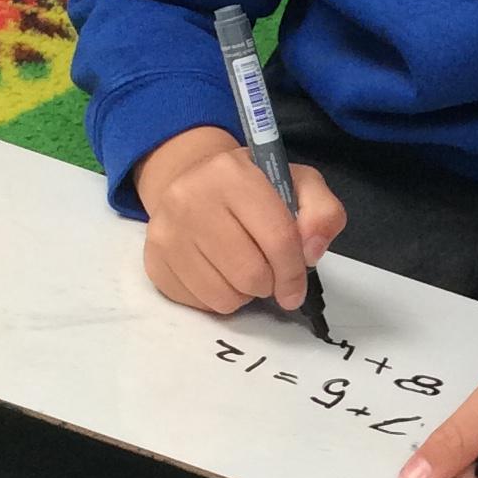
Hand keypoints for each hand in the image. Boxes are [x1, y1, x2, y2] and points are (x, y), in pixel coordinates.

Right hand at [133, 125, 344, 316]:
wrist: (191, 180)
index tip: (296, 289)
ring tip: (243, 269)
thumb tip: (311, 253)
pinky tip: (219, 273)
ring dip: (244, 293)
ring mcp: (166, 231)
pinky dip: (218, 298)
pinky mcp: (154, 260)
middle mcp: (190, 198)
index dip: (295, 273)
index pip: (277, 239)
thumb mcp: (298, 184)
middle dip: (269, 283)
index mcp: (232, 173)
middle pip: (250, 274)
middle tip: (268, 273)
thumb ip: (322, 212)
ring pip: (224, 296)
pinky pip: (200, 304)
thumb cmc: (252, 188)